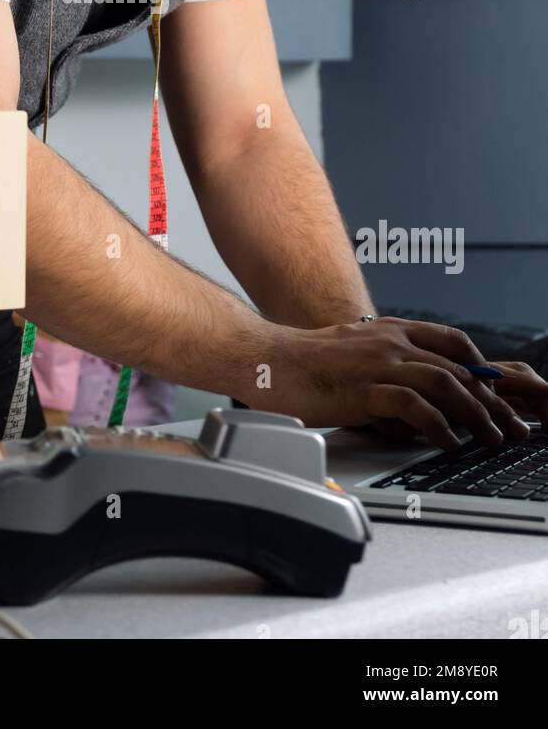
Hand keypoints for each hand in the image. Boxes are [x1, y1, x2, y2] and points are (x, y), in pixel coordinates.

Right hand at [260, 316, 542, 451]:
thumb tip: (414, 401)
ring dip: (475, 414)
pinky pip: (414, 406)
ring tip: (490, 438)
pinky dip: (438, 426)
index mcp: (389, 331)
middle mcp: (390, 342)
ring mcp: (378, 363)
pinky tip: (448, 442)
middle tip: (509, 426)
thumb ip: (385, 366)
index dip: (482, 368)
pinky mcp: (363, 389)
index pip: (453, 342)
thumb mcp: (354, 353)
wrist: (264, 359)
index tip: (497, 393)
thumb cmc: (302, 362)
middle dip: (491, 400)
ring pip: (445, 384)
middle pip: (458, 367)